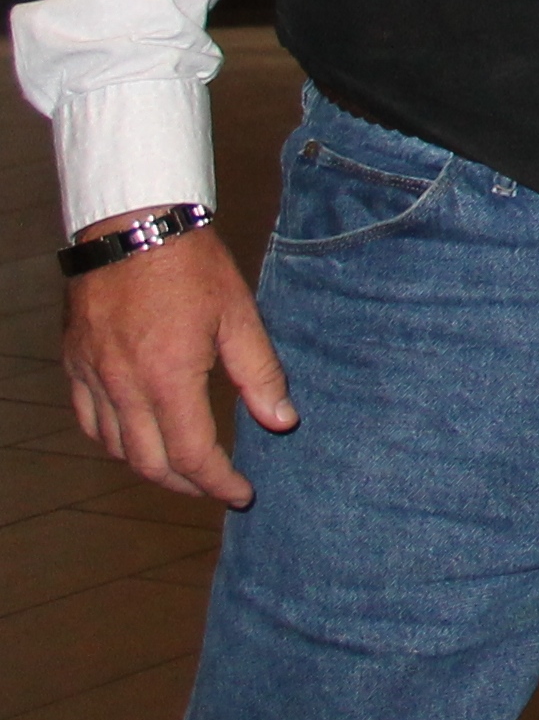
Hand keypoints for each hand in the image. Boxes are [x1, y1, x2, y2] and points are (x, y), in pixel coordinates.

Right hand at [62, 219, 292, 502]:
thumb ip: (260, 374)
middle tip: (215, 487)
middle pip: (148, 462)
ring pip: (114, 447)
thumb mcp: (239, 315)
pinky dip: (113, 441)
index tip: (241, 494)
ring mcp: (92, 376)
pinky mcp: (75, 363)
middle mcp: (123, 385)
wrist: (133, 225)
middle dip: (185, 485)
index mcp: (167, 377)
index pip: (192, 454)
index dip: (218, 483)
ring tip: (183, 467)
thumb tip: (281, 421)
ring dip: (149, 466)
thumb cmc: (190, 265)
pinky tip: (137, 437)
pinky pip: (89, 421)